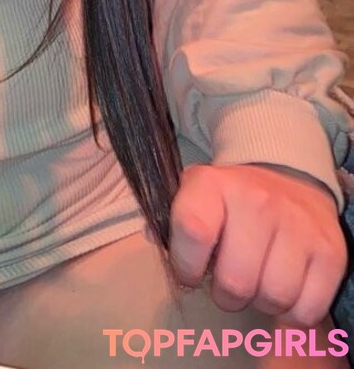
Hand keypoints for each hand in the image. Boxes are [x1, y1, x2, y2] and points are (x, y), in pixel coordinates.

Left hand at [169, 162, 345, 326]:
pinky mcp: (331, 252)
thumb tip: (161, 253)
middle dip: (225, 294)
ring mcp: (298, 226)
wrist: (289, 180)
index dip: (186, 265)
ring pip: (273, 298)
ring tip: (256, 280)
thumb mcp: (194, 195)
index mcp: (213, 184)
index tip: (190, 272)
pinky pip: (306, 310)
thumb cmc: (230, 199)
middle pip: (235, 282)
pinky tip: (284, 288)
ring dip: (260, 302)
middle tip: (226, 282)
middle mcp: (257, 200)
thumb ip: (174, 223)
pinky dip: (292, 312)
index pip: (193, 231)